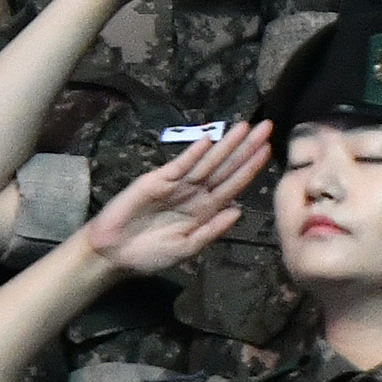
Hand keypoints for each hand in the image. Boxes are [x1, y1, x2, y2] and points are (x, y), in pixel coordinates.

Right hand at [69, 121, 274, 280]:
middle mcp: (195, 193)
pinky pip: (179, 165)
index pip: (233, 185)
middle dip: (246, 147)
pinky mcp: (156, 180)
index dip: (250, 168)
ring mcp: (176, 185)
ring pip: (207, 162)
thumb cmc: (149, 254)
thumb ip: (211, 231)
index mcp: (205, 211)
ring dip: (225, 144)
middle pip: (225, 167)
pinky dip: (193, 153)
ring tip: (244, 127)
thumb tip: (238, 212)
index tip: (268, 150)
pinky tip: (208, 140)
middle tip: (266, 126)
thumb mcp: (185, 249)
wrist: (113, 254)